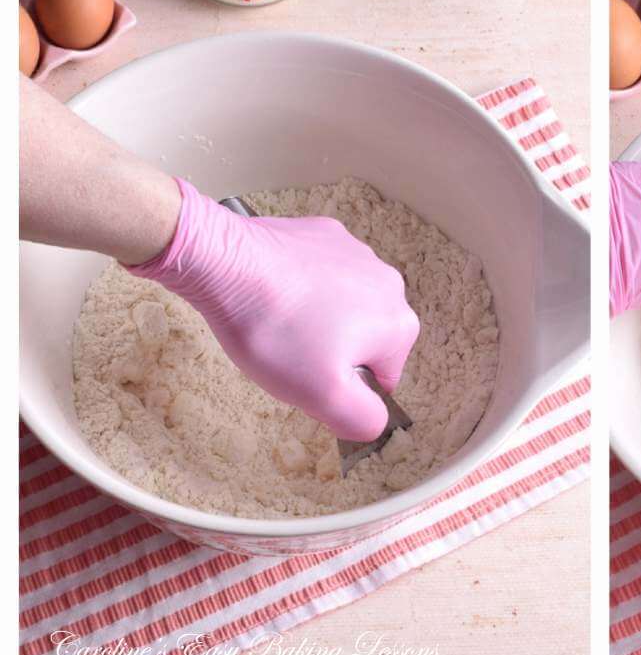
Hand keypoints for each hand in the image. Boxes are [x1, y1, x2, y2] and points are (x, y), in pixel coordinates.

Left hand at [128, 179, 417, 440]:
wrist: (227, 263)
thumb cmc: (277, 330)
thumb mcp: (324, 397)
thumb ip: (363, 420)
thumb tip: (375, 419)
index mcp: (398, 324)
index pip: (381, 379)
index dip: (342, 387)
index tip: (307, 377)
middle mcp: (389, 282)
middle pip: (363, 339)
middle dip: (331, 352)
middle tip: (290, 355)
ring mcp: (357, 251)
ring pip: (342, 305)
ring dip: (316, 319)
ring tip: (277, 324)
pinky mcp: (326, 234)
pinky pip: (322, 273)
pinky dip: (302, 286)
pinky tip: (273, 292)